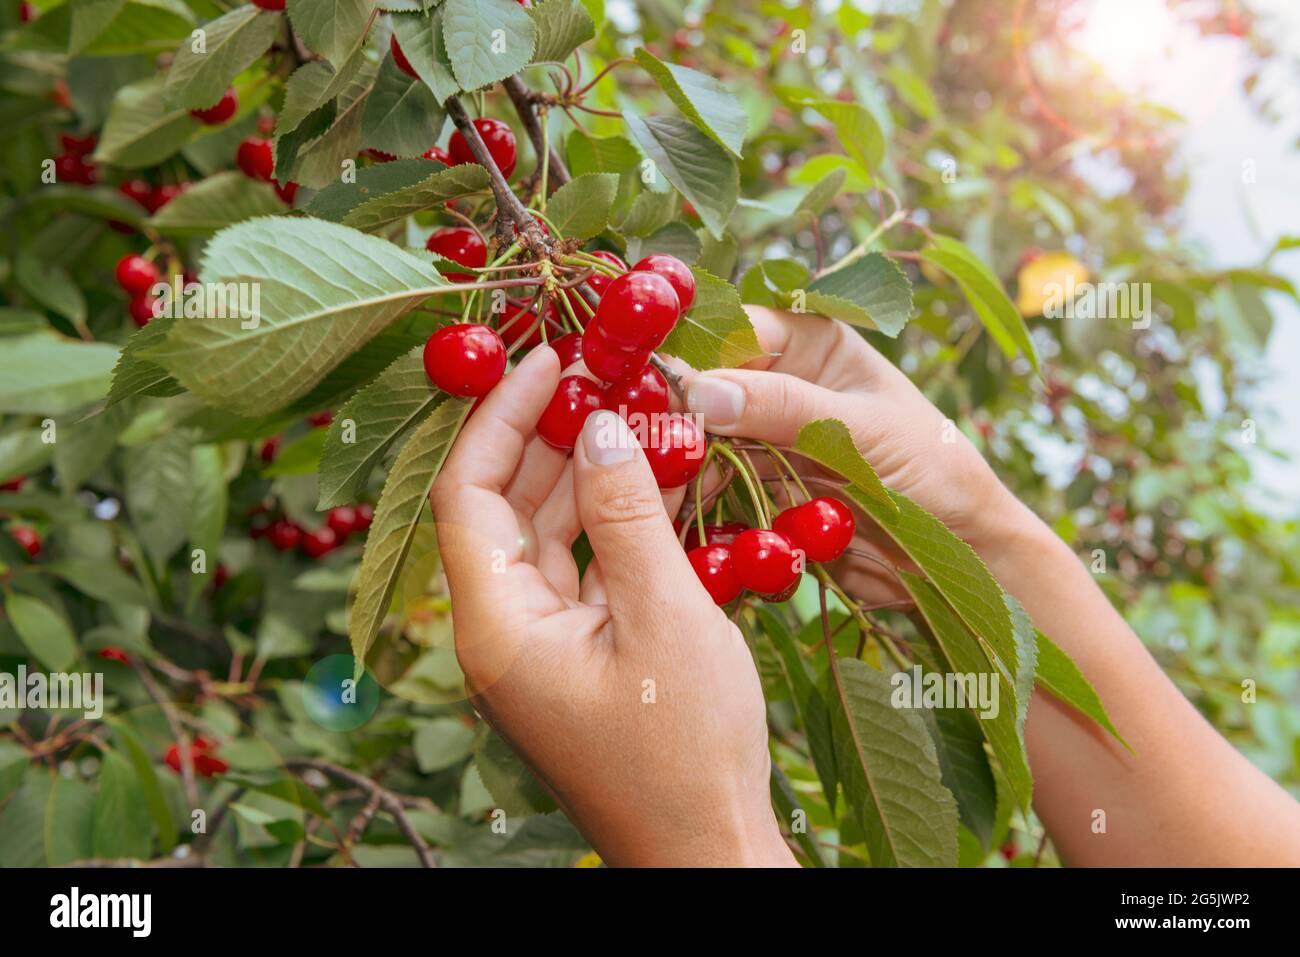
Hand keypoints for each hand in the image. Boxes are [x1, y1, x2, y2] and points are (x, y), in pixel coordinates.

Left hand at [431, 345, 794, 866]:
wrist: (709, 848)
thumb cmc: (685, 748)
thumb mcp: (662, 616)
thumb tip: (601, 425)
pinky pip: (584, 565)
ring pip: (549, 531)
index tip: (546, 358)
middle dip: (552, 433)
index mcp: (495, 624)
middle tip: (603, 370)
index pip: (466, 492)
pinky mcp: (579, 651)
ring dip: (589, 472)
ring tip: (635, 406)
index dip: (499, 417)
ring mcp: (540, 642)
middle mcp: (503, 628)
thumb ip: (627, 514)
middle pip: (505, 505)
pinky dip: (615, 520)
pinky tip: (656, 475)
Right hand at [682, 306, 1024, 605]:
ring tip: (655, 487)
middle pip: (707, 391)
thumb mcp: (860, 431)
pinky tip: (679, 515)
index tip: (649, 381)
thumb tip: (699, 389)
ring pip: (703, 444)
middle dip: (676, 416)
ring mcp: (768, 441)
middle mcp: (782, 386)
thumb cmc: (934, 469)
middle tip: (641, 442)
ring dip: (682, 465)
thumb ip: (782, 407)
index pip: (732, 333)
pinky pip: (718, 490)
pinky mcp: (763, 491)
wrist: (962, 553)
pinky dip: (701, 503)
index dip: (689, 353)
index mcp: (811, 346)